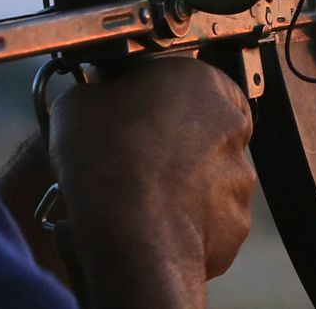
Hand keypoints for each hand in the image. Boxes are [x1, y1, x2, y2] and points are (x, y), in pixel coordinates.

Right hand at [48, 57, 254, 306]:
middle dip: (170, 141)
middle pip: (199, 127)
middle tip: (132, 158)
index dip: (154, 98)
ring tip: (139, 195)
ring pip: (207, 174)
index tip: (130, 113)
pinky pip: (210, 216)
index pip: (185, 80)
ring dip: (180, 181)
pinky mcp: (236, 221)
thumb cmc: (107, 160)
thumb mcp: (76, 103)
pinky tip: (154, 222)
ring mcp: (239, 175)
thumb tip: (95, 102)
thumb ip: (96, 94)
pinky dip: (187, 219)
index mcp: (200, 80)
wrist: (131, 234)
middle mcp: (231, 124)